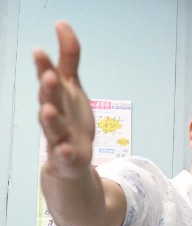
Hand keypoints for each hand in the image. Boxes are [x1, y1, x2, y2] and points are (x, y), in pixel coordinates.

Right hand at [35, 21, 94, 178]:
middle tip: (48, 76)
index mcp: (54, 96)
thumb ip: (68, 57)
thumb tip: (62, 23)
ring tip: (49, 110)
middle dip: (47, 88)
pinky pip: (65, 154)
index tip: (39, 51)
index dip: (43, 66)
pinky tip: (65, 149)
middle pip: (49, 100)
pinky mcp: (68, 155)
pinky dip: (65, 152)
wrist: (70, 156)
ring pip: (53, 127)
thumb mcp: (71, 85)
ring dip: (50, 119)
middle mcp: (53, 113)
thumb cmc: (70, 116)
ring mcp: (59, 136)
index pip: (47, 78)